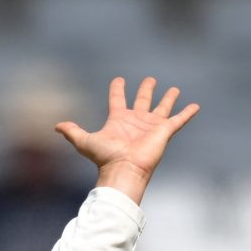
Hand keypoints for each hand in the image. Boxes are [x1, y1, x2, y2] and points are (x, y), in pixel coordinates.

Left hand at [56, 76, 199, 202]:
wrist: (124, 170)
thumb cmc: (105, 157)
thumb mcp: (85, 141)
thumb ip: (72, 131)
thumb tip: (56, 126)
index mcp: (119, 120)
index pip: (118, 100)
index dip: (118, 89)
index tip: (119, 80)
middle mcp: (136, 121)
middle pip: (143, 101)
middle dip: (146, 90)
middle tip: (150, 80)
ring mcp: (151, 126)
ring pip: (162, 108)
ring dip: (168, 98)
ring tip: (174, 89)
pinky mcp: (164, 132)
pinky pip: (178, 120)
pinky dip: (187, 114)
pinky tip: (195, 106)